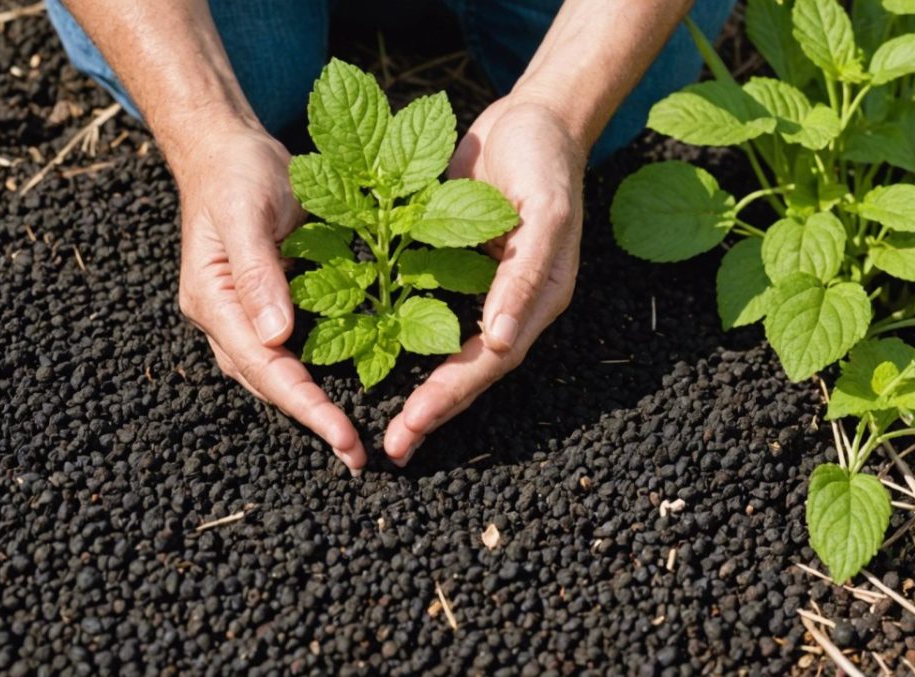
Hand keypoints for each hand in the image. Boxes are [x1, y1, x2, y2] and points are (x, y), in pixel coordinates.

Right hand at [174, 125, 366, 473]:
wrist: (228, 150)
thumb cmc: (237, 174)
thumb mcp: (250, 213)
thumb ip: (259, 273)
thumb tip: (276, 336)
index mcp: (213, 301)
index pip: (261, 366)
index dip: (303, 404)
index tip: (341, 435)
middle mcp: (224, 318)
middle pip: (269, 382)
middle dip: (312, 419)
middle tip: (356, 455)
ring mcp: (244, 315)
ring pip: (278, 374)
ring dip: (314, 406)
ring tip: (352, 442)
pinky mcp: (266, 306)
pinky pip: (291, 350)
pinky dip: (317, 375)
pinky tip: (347, 393)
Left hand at [382, 98, 585, 465]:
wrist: (533, 117)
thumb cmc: (545, 160)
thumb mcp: (544, 213)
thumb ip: (526, 276)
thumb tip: (502, 342)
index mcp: (536, 300)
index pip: (491, 361)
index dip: (452, 395)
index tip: (413, 425)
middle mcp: (508, 305)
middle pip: (468, 369)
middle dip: (431, 409)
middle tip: (393, 447)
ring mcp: (481, 289)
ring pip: (446, 349)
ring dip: (418, 386)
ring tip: (386, 426)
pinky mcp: (455, 267)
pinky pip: (428, 310)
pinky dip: (402, 336)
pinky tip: (369, 354)